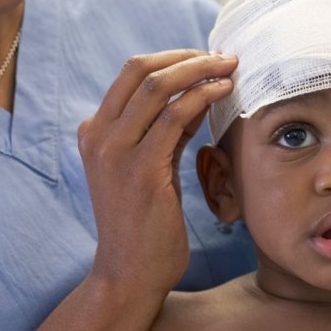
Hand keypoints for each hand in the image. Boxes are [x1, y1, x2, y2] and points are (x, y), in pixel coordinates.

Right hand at [77, 50, 237, 294]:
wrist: (129, 273)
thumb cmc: (146, 223)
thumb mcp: (151, 167)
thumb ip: (164, 132)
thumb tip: (196, 94)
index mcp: (96, 131)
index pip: (134, 72)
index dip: (175, 57)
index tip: (210, 58)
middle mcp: (99, 135)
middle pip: (143, 69)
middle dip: (190, 57)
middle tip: (227, 57)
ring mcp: (115, 151)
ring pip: (160, 86)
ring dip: (202, 71)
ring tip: (233, 70)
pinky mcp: (140, 169)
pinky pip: (176, 116)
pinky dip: (203, 96)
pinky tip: (225, 93)